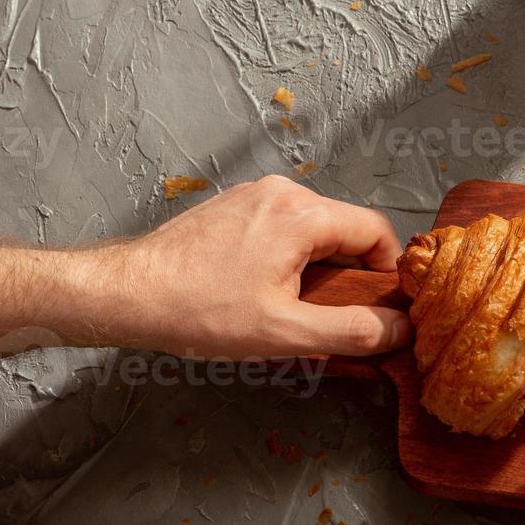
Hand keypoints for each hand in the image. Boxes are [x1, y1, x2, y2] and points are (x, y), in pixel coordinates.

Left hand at [103, 175, 411, 359]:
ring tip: (293, 306)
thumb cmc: (197, 310)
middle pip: (344, 228)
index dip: (387, 271)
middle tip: (333, 314)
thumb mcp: (284, 332)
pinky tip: (264, 289)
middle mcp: (282, 192)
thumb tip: (399, 328)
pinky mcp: (234, 206)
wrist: (124, 294)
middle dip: (349, 272)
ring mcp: (255, 195)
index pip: (376, 230)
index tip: (380, 305)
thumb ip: (352, 330)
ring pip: (313, 228)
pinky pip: (283, 226)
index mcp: (301, 214)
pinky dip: (289, 256)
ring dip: (318, 266)